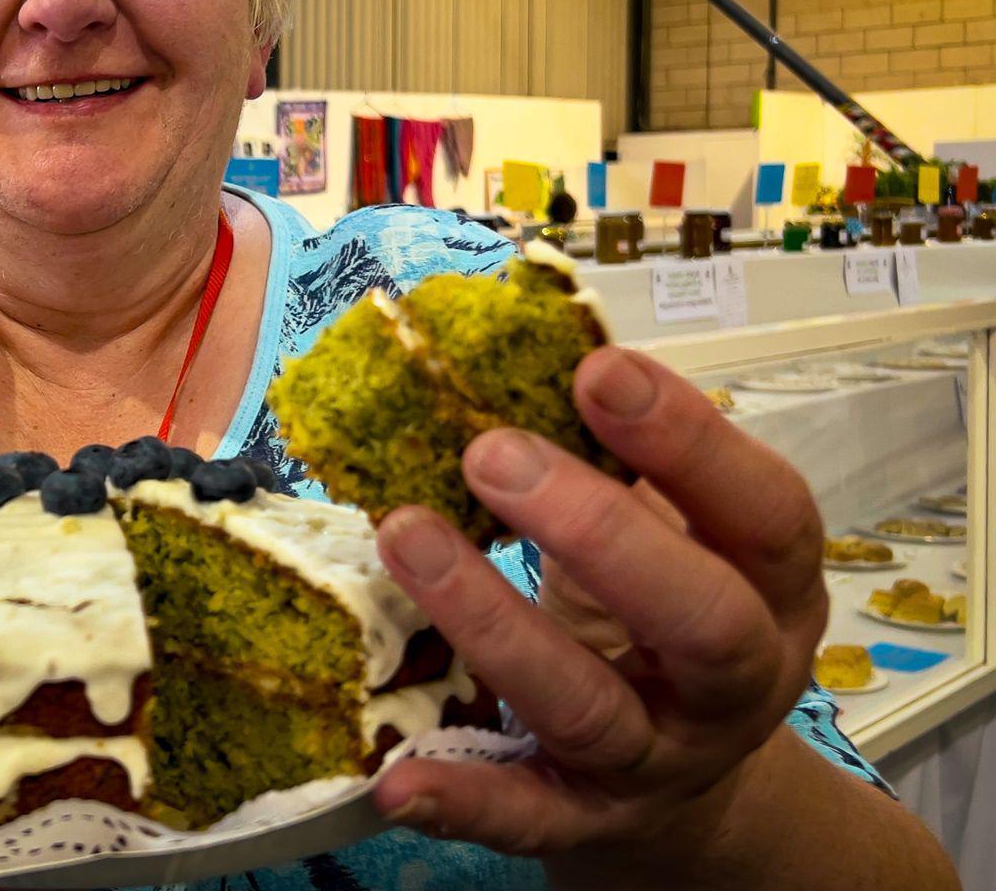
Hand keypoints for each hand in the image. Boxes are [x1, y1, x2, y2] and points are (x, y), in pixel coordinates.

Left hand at [370, 346, 827, 861]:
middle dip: (597, 530)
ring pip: (590, 707)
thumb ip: (618, 461)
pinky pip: (524, 818)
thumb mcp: (671, 534)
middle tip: (489, 450)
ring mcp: (659, 760)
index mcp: (771, 590)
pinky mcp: (582, 821)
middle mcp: (733, 683)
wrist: (685, 787)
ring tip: (404, 536)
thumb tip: (516, 344)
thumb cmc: (660, 615)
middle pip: (699, 616)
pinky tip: (394, 780)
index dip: (690, 441)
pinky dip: (460, 801)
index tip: (595, 368)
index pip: (764, 514)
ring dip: (493, 624)